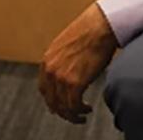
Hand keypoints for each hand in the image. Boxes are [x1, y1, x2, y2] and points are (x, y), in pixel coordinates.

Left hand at [38, 3, 117, 123]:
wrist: (99, 26)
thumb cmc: (89, 32)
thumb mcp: (66, 47)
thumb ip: (63, 61)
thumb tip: (69, 72)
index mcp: (47, 60)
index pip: (43, 88)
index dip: (51, 100)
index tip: (58, 106)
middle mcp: (51, 69)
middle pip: (51, 100)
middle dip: (62, 111)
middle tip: (72, 115)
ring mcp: (61, 76)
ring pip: (63, 106)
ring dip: (73, 114)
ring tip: (83, 115)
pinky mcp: (75, 82)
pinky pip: (74, 105)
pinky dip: (80, 111)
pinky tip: (88, 108)